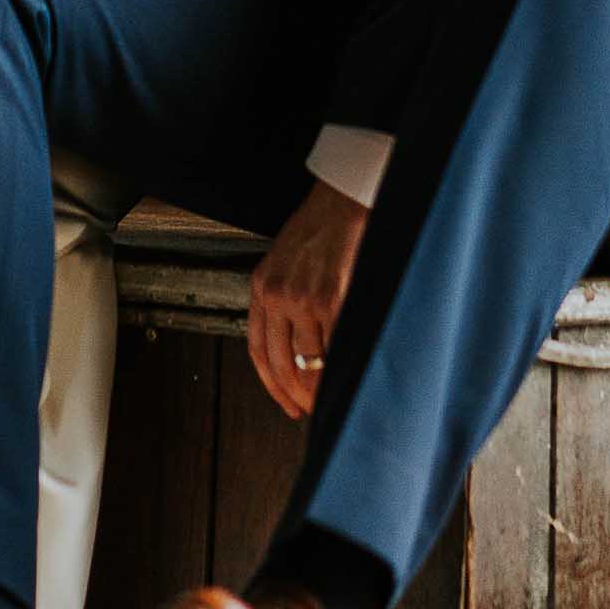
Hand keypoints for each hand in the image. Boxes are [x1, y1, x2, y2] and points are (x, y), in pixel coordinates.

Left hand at [247, 179, 369, 420]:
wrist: (343, 198)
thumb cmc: (320, 226)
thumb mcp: (286, 261)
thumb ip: (285, 298)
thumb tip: (300, 348)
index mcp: (261, 286)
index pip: (258, 350)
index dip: (272, 385)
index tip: (286, 404)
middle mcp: (277, 295)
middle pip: (281, 364)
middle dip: (297, 396)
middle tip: (313, 411)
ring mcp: (304, 298)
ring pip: (309, 361)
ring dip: (322, 387)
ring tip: (336, 399)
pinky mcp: (332, 297)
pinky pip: (335, 346)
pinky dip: (343, 368)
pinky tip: (352, 377)